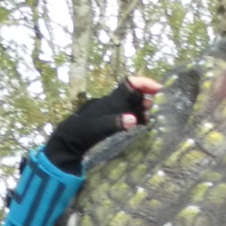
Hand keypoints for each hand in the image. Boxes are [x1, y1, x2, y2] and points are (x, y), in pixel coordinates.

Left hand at [44, 75, 161, 172]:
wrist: (66, 143)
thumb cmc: (81, 133)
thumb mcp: (98, 129)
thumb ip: (116, 123)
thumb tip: (134, 119)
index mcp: (110, 101)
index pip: (129, 84)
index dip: (145, 83)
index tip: (158, 89)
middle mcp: (111, 103)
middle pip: (133, 93)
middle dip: (146, 96)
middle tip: (155, 107)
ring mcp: (110, 112)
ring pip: (130, 104)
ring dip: (142, 108)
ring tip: (150, 117)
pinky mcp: (109, 121)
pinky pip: (126, 114)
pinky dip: (136, 117)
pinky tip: (142, 124)